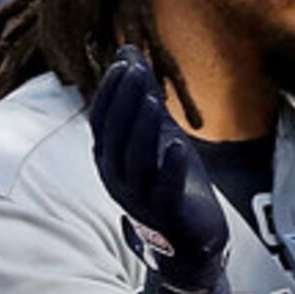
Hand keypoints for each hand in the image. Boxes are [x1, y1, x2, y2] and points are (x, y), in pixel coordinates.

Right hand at [87, 46, 226, 293]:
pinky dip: (169, 167)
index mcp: (110, 158)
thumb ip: (144, 99)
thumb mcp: (159, 135)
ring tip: (154, 98)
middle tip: (136, 70)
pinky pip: (163, 188)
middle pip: (115, 135)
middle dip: (125, 101)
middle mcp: (117, 177)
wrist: (191, 240)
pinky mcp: (167, 212)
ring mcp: (140, 197)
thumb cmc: (171, 182)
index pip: (102, 120)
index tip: (124, 62)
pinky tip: (177, 145)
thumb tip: (129, 52)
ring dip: (144, 127)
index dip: (111, 92)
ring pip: (135, 159)